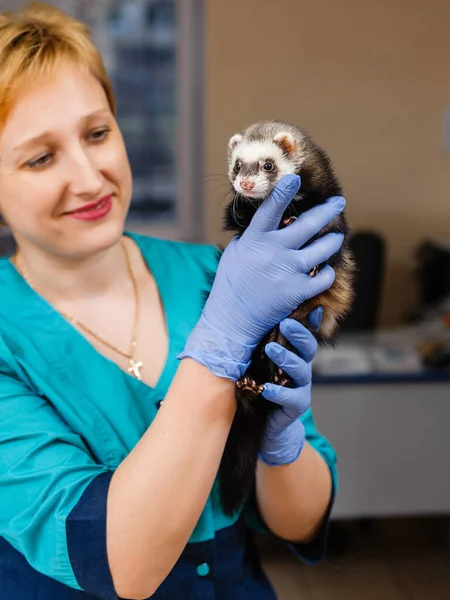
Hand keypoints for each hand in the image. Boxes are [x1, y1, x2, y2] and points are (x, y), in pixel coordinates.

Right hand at [179, 175, 344, 379]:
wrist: (232, 318)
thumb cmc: (232, 282)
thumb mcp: (237, 251)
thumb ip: (255, 233)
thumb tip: (273, 217)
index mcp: (255, 238)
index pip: (272, 208)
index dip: (284, 191)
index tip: (296, 178)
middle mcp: (273, 251)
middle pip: (309, 224)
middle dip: (328, 210)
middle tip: (338, 202)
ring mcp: (288, 270)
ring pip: (323, 248)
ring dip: (333, 240)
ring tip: (336, 237)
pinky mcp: (298, 291)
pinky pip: (324, 276)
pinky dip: (327, 271)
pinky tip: (324, 269)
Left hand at [258, 309, 321, 465]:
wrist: (264, 421)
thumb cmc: (261, 384)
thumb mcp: (260, 360)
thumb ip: (264, 341)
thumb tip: (256, 315)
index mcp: (295, 355)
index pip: (306, 335)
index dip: (309, 323)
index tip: (308, 308)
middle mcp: (302, 369)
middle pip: (308, 349)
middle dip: (298, 335)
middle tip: (285, 324)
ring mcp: (301, 387)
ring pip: (301, 371)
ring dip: (286, 358)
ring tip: (271, 349)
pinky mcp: (296, 406)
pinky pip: (291, 398)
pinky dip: (279, 392)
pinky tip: (266, 388)